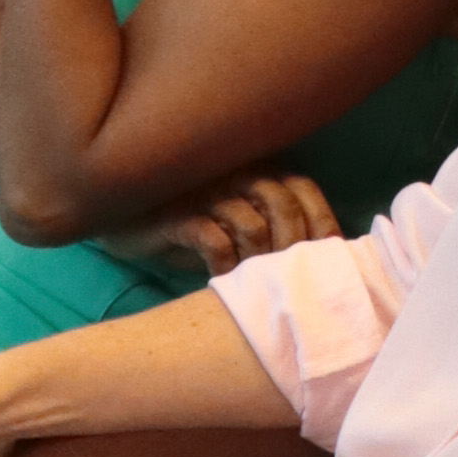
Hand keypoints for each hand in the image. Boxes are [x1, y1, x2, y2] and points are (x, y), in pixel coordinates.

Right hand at [130, 169, 342, 277]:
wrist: (125, 220)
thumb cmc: (192, 222)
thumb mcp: (238, 220)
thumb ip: (274, 227)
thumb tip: (321, 259)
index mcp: (257, 169)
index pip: (304, 190)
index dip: (323, 224)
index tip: (332, 261)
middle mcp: (234, 173)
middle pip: (284, 206)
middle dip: (294, 248)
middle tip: (291, 282)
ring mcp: (204, 192)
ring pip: (253, 226)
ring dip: (259, 262)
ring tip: (256, 287)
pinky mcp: (176, 215)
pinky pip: (214, 241)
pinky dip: (225, 266)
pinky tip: (221, 282)